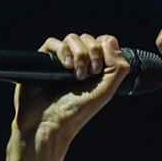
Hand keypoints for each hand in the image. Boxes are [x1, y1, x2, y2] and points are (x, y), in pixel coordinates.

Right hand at [13, 33, 130, 149]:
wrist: (48, 123)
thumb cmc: (76, 113)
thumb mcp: (105, 92)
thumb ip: (118, 67)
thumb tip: (110, 41)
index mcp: (94, 69)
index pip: (103, 43)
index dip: (104, 48)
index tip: (100, 68)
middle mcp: (78, 62)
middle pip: (88, 39)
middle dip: (91, 54)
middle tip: (87, 75)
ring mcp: (60, 61)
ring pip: (72, 38)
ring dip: (78, 54)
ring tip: (75, 74)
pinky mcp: (44, 60)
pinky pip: (52, 42)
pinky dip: (62, 51)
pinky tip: (65, 67)